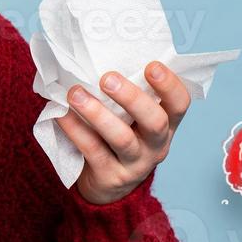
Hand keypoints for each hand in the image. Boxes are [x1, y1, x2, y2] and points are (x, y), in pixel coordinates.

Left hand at [56, 61, 191, 205]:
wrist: (108, 185)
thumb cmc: (119, 136)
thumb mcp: (131, 118)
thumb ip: (126, 95)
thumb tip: (95, 55)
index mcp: (166, 124)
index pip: (179, 104)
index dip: (170, 85)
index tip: (151, 66)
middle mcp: (156, 145)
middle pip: (155, 122)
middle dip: (132, 98)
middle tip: (107, 78)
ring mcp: (135, 164)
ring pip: (122, 139)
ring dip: (98, 114)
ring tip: (75, 94)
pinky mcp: (110, 176)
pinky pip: (93, 151)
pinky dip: (76, 130)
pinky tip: (61, 114)